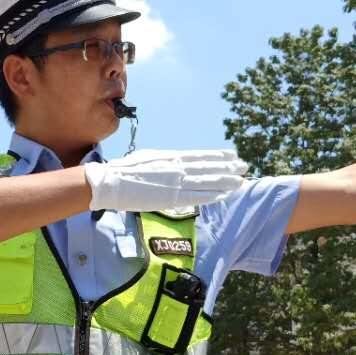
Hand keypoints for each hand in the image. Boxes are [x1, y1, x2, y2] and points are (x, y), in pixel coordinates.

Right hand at [83, 148, 246, 211]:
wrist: (110, 182)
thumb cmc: (125, 170)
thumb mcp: (149, 158)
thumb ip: (165, 162)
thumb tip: (175, 163)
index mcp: (171, 157)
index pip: (201, 156)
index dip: (218, 156)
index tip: (232, 155)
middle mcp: (176, 168)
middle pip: (208, 168)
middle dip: (228, 169)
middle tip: (245, 167)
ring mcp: (174, 183)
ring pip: (206, 182)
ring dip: (225, 182)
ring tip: (240, 181)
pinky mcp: (169, 198)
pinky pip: (195, 198)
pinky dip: (211, 196)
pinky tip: (223, 195)